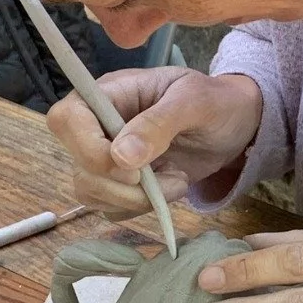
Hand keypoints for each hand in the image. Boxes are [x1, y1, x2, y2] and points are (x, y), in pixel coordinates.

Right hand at [46, 67, 262, 217]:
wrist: (236, 126)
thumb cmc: (216, 102)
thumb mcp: (195, 102)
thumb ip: (159, 123)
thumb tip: (121, 156)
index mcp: (108, 94)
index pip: (66, 120)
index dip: (88, 149)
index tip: (131, 168)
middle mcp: (98, 126)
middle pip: (78, 165)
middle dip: (120, 186)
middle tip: (166, 181)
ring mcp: (106, 158)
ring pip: (90, 193)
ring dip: (134, 200)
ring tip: (175, 183)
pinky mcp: (119, 184)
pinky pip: (111, 208)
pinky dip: (140, 209)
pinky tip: (169, 189)